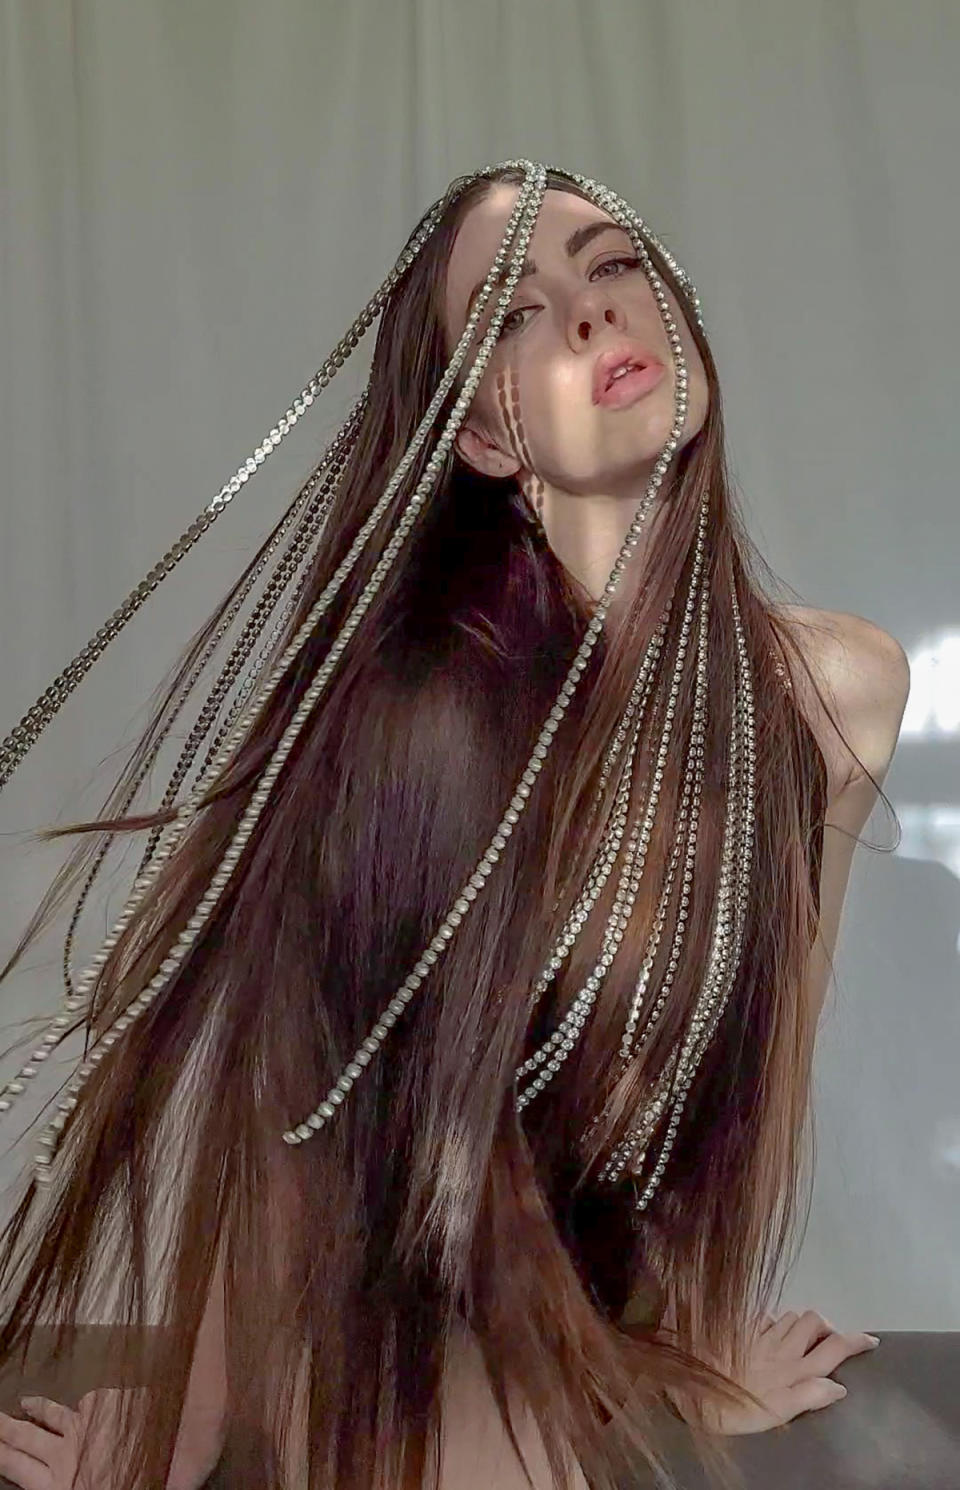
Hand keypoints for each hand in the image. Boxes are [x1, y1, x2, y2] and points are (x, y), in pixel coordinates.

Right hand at [0, 1388, 126, 1488]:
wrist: (166, 1463)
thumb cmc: (132, 1485)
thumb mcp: (90, 1489)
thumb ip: (74, 1480)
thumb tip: (72, 1475)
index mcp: (58, 1486)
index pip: (17, 1468)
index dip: (2, 1455)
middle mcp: (64, 1455)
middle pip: (26, 1438)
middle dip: (6, 1428)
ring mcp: (86, 1427)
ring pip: (54, 1415)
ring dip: (38, 1408)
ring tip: (25, 1401)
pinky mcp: (107, 1406)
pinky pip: (89, 1399)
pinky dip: (86, 1401)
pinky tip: (87, 1400)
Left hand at [698, 1309, 880, 1434]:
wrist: (686, 1386)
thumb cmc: (732, 1409)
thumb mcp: (775, 1414)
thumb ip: (808, 1398)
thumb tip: (839, 1386)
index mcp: (793, 1371)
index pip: (833, 1348)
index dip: (855, 1341)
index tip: (871, 1340)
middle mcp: (780, 1348)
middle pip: (815, 1321)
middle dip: (827, 1327)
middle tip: (828, 1344)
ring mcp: (759, 1335)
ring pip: (792, 1316)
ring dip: (802, 1324)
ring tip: (801, 1341)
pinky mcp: (740, 1329)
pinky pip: (766, 1317)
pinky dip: (775, 1323)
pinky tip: (770, 1336)